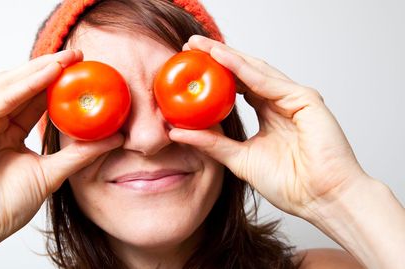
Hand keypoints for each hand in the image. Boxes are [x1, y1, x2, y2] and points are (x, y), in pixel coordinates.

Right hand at [0, 50, 123, 248]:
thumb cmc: (4, 206)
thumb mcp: (52, 173)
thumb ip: (80, 154)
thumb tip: (115, 138)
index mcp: (9, 131)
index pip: (35, 99)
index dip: (58, 83)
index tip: (84, 71)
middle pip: (22, 86)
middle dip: (50, 68)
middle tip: (77, 56)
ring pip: (9, 86)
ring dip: (38, 70)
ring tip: (65, 60)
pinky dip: (23, 86)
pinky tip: (45, 75)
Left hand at [170, 35, 370, 217]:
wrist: (320, 200)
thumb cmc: (289, 184)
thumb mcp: (239, 159)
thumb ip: (211, 143)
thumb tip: (176, 132)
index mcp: (269, 114)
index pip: (237, 87)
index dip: (214, 75)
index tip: (188, 67)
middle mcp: (281, 102)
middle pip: (245, 73)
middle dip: (217, 57)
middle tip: (191, 45)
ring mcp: (294, 99)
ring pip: (256, 71)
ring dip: (227, 56)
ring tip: (202, 46)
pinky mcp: (305, 100)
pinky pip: (269, 82)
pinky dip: (245, 69)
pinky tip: (223, 59)